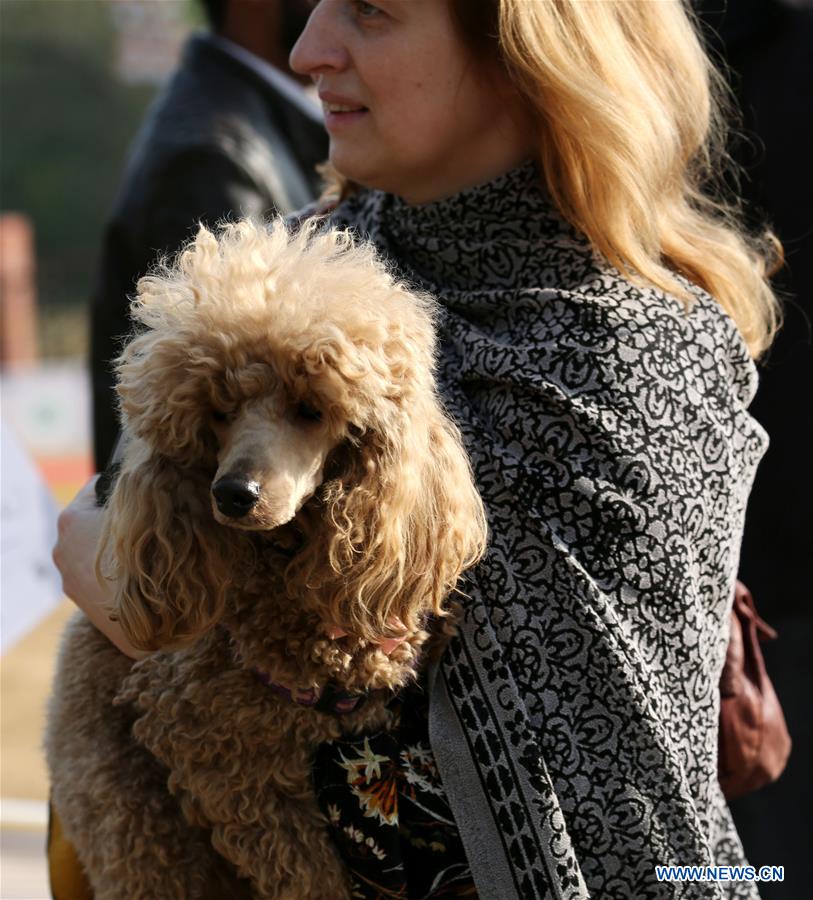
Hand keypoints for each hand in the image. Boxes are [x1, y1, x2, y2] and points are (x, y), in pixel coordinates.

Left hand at [53, 477, 146, 659]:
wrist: (140, 626)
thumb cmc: (141, 566)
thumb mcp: (144, 522)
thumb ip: (141, 503)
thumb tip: (150, 491)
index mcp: (72, 519)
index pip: (98, 485)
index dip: (126, 485)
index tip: (145, 492)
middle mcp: (62, 544)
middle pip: (93, 516)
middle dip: (118, 517)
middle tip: (147, 523)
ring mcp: (66, 573)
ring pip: (93, 544)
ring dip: (114, 545)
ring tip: (142, 553)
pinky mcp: (75, 595)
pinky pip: (94, 568)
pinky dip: (110, 566)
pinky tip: (133, 574)